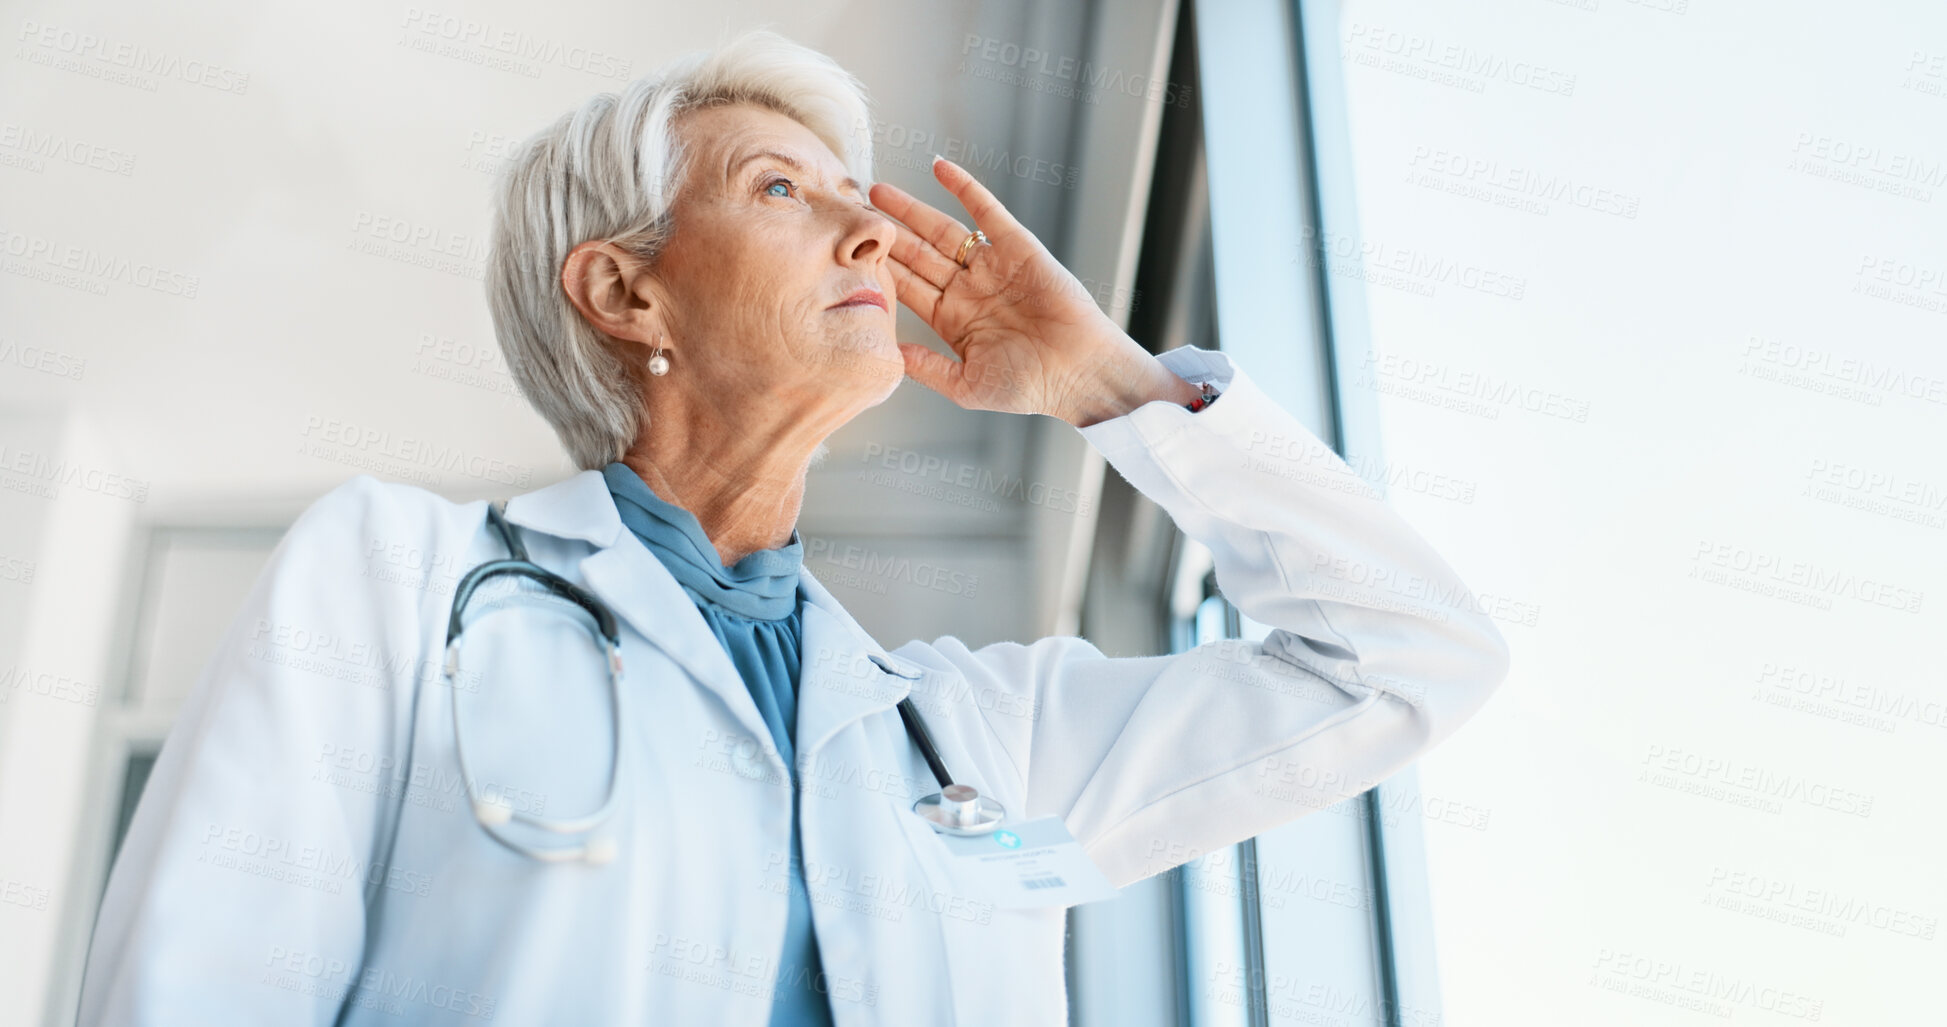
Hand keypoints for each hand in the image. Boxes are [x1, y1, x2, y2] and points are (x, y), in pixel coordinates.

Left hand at [868, 157, 1198, 425]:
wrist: (1078, 371)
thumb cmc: (1028, 385)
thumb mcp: (966, 384)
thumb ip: (926, 367)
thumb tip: (886, 352)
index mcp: (953, 319)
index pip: (907, 288)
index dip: (880, 270)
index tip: (847, 253)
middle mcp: (968, 289)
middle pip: (918, 254)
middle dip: (887, 235)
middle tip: (852, 212)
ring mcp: (990, 265)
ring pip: (942, 230)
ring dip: (912, 209)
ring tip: (878, 190)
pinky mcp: (1017, 246)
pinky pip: (986, 210)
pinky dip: (964, 187)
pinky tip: (938, 167)